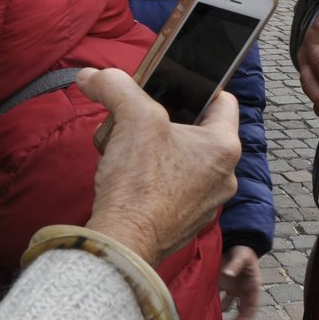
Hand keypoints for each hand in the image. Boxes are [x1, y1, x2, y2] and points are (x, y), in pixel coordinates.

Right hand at [78, 69, 239, 265]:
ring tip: (132, 149)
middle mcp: (225, 177)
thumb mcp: (131, 118)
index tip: (172, 87)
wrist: (122, 243)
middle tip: (143, 119)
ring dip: (161, 152)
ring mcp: (207, 203)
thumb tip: (92, 76)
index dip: (198, 87)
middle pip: (200, 132)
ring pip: (186, 162)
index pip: (223, 100)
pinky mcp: (186, 223)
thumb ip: (116, 87)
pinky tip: (131, 179)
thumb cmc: (138, 183)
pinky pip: (176, 189)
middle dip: (169, 122)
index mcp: (224, 147)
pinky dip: (156, 180)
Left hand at [218, 245, 261, 319]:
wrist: (237, 243)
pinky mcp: (226, 286)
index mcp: (253, 285)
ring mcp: (235, 289)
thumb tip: (227, 274)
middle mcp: (244, 290)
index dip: (248, 317)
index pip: (253, 306)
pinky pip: (222, 299)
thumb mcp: (242, 256)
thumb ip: (235, 265)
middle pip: (243, 311)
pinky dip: (216, 305)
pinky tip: (208, 309)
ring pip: (231, 307)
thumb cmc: (243, 250)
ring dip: (225, 315)